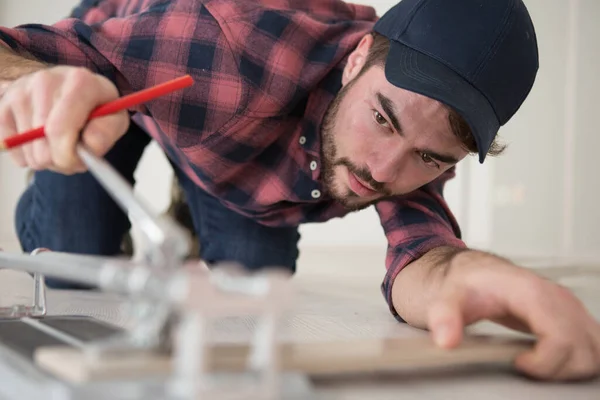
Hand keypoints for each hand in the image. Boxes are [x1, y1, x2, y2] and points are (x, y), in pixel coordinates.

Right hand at [0, 66, 128, 173]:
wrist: (72, 89)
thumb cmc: (97, 107)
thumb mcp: (115, 118)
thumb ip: (107, 132)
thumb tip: (89, 146)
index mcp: (80, 81)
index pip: (60, 129)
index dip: (67, 156)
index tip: (77, 163)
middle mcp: (46, 80)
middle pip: (42, 144)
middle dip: (60, 160)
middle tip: (73, 156)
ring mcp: (20, 90)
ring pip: (27, 148)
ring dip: (45, 159)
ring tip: (60, 145)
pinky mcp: (4, 103)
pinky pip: (11, 145)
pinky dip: (27, 154)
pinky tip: (42, 142)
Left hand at [427, 251, 599, 380]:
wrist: (471, 272)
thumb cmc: (465, 283)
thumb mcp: (446, 298)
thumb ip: (444, 317)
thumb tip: (447, 340)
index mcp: (532, 292)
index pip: (561, 339)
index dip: (544, 362)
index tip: (519, 363)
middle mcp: (557, 297)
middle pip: (583, 350)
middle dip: (557, 368)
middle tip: (527, 365)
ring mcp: (568, 306)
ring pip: (595, 350)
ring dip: (573, 365)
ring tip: (540, 363)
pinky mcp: (571, 315)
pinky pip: (593, 344)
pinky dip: (579, 357)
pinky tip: (552, 358)